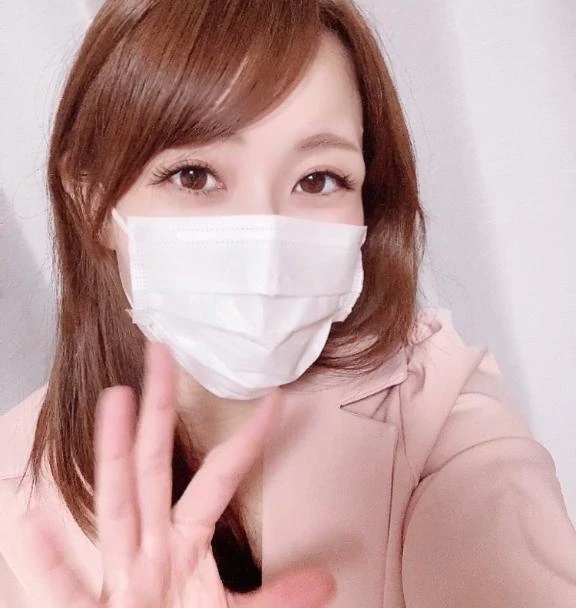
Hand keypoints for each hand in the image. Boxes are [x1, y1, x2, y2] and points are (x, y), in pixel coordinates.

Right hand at [21, 342, 335, 607]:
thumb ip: (273, 598)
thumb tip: (326, 577)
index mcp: (184, 542)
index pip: (221, 477)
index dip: (249, 440)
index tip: (275, 399)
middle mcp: (149, 545)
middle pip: (155, 466)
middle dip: (159, 409)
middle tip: (162, 351)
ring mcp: (120, 575)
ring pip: (117, 504)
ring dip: (114, 453)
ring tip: (114, 399)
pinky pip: (67, 590)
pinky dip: (48, 562)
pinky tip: (32, 523)